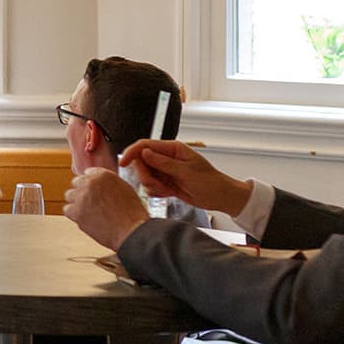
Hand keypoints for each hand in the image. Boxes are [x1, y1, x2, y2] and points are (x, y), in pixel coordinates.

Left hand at [66, 168, 152, 251]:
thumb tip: (99, 185)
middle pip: (76, 183)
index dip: (91, 183)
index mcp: (103, 175)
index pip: (88, 173)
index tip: (92, 190)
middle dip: (83, 192)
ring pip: (70, 196)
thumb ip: (108, 183)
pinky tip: (86, 218)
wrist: (132, 230)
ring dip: (77, 202)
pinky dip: (74, 215)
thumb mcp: (124, 189)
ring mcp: (81, 197)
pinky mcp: (76, 211)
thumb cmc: (132, 213)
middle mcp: (90, 183)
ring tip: (89, 211)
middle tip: (91, 202)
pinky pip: (67, 210)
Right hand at [118, 139, 253, 216]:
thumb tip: (144, 153)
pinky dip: (156, 192)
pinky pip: (150, 186)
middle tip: (158, 185)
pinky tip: (168, 193)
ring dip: (152, 186)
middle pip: (140, 162)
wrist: (220, 197)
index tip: (123, 163)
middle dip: (145, 176)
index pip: (144, 145)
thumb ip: (163, 163)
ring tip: (167, 190)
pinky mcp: (164, 182)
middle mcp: (166, 158)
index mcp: (173, 149)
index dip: (131, 153)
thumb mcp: (187, 172)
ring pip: (144, 176)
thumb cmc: (211, 182)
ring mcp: (164, 170)